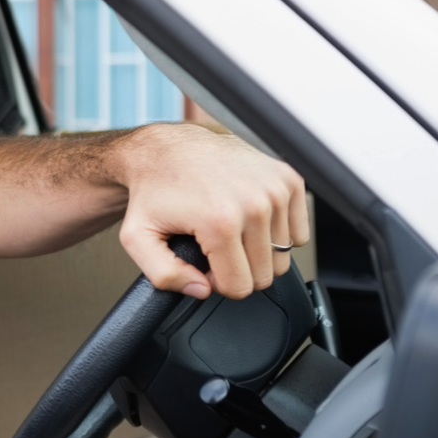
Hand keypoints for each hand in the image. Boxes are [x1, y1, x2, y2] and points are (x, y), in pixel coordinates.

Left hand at [116, 124, 309, 299]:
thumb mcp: (138, 237)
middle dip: (239, 269)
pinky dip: (275, 233)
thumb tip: (201, 290)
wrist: (167, 147)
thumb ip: (164, 274)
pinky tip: (249, 219)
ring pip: (283, 256)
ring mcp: (275, 189)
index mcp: (221, 221)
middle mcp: (255, 204)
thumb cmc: (153, 190)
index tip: (204, 262)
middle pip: (265, 274)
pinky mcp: (289, 180)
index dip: (218, 282)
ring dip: (257, 250)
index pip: (239, 286)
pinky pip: (299, 232)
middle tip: (215, 247)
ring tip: (230, 230)